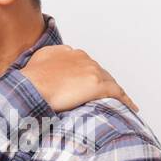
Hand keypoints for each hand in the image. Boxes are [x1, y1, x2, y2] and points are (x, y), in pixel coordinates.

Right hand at [20, 44, 138, 113]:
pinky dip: (125, 100)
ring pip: (110, 82)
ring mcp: (91, 70)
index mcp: (69, 52)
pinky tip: (131, 108)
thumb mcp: (38, 61)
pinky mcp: (97, 84)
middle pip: (99, 72)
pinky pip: (117, 92)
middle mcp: (83, 58)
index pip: (86, 65)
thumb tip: (50, 66)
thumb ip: (48, 60)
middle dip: (103, 84)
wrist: (31, 86)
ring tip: (121, 103)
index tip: (89, 85)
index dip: (88, 76)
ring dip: (115, 92)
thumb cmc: (30, 79)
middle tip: (106, 98)